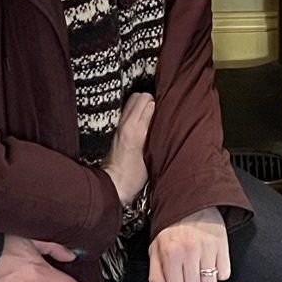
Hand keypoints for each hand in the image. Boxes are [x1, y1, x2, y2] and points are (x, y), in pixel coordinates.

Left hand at [102, 91, 154, 205]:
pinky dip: (137, 110)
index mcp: (136, 130)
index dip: (159, 104)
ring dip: (143, 104)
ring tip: (153, 115)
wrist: (114, 184)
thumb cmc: (134, 175)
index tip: (168, 110)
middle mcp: (126, 124)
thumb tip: (160, 113)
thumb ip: (154, 132)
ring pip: (132, 101)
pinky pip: (128, 110)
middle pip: (139, 97)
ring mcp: (120, 126)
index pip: (148, 102)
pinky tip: (145, 121)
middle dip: (150, 99)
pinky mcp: (118, 130)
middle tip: (160, 111)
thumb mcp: (149, 155)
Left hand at [147, 206, 230, 281]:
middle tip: (188, 270)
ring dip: (205, 280)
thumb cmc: (171, 227)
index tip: (177, 279)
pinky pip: (225, 274)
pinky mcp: (223, 244)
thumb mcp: (156, 249)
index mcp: (171, 252)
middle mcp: (190, 250)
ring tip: (200, 266)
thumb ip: (156, 276)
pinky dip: (219, 272)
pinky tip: (211, 261)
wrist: (191, 201)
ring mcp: (208, 248)